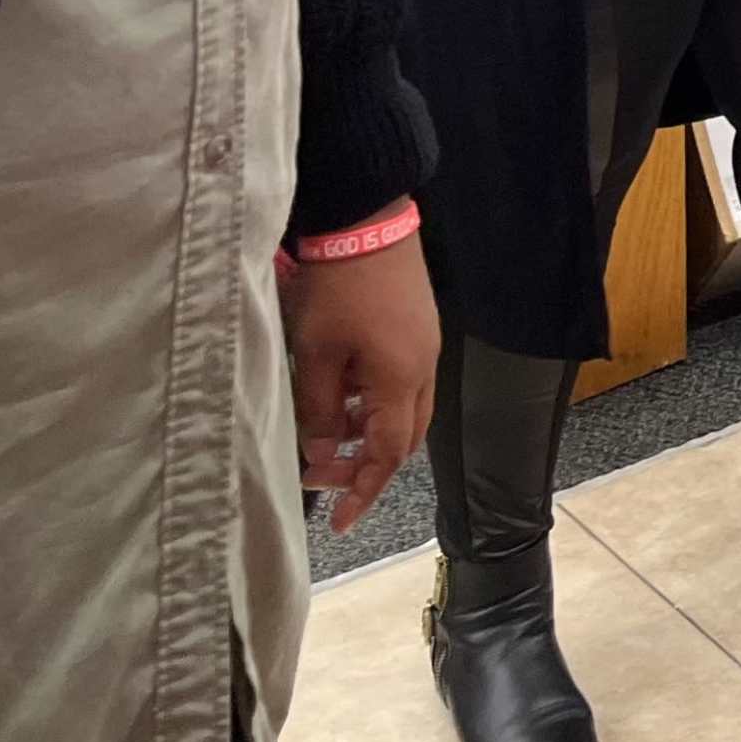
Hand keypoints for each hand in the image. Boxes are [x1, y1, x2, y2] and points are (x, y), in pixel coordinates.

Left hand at [283, 227, 438, 534]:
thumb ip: (320, 411)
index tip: (339, 521)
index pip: (388, 453)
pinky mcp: (418, 327)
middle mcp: (424, 367)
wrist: (368, 220)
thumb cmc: (338, 289)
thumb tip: (323, 453)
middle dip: (368, 465)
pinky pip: (403, 382)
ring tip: (327, 435)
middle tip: (325, 476)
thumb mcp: (315, 354)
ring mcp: (425, 345)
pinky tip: (343, 394)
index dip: (363, 490)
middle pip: (405, 437)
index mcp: (402, 380)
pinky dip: (375, 403)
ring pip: (405, 410)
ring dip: (370, 432)